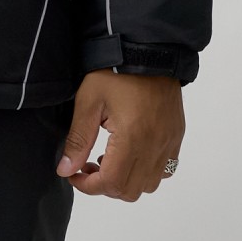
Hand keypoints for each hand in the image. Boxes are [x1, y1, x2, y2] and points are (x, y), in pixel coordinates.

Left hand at [56, 69, 183, 200]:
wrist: (149, 50)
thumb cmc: (115, 71)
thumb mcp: (89, 100)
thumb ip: (78, 139)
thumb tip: (65, 169)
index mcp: (132, 138)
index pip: (111, 183)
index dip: (88, 186)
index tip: (73, 174)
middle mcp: (155, 146)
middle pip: (130, 191)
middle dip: (104, 185)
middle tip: (88, 165)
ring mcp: (169, 143)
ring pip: (149, 184)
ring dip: (126, 181)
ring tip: (108, 158)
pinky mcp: (176, 136)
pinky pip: (165, 170)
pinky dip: (146, 172)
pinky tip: (131, 153)